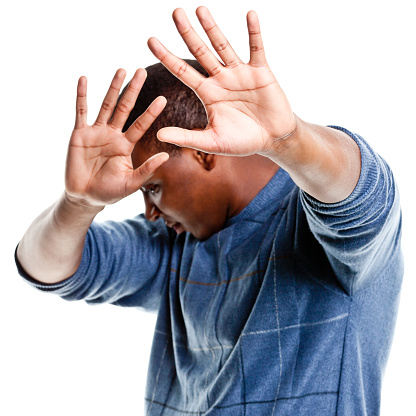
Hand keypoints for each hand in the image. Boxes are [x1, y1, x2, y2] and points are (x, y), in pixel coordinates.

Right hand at [66, 68, 168, 206]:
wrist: (85, 197)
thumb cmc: (109, 191)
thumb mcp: (131, 182)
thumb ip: (147, 169)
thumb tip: (166, 156)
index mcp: (126, 145)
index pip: (141, 125)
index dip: (151, 112)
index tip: (163, 98)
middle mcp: (113, 135)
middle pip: (125, 108)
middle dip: (133, 90)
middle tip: (142, 70)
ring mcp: (96, 132)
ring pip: (106, 105)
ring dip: (113, 87)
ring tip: (121, 70)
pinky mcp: (79, 134)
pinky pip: (81, 112)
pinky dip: (82, 96)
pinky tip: (84, 79)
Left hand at [148, 7, 295, 156]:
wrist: (272, 139)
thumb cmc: (242, 141)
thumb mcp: (212, 141)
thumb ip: (186, 138)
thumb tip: (159, 136)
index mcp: (208, 94)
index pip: (182, 71)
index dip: (167, 56)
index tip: (150, 40)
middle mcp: (221, 79)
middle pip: (200, 52)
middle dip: (187, 33)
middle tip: (175, 12)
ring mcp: (240, 73)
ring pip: (223, 46)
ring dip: (212, 28)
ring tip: (200, 9)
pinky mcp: (261, 72)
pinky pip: (256, 49)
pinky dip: (254, 32)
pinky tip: (250, 14)